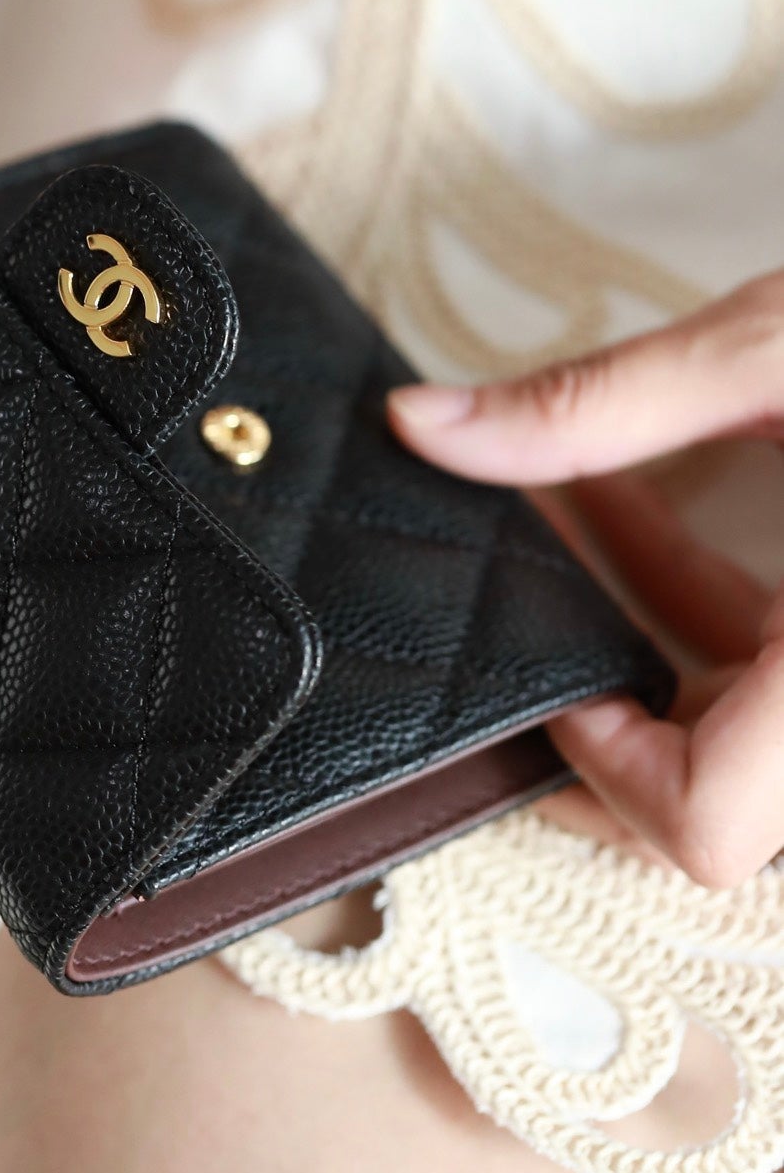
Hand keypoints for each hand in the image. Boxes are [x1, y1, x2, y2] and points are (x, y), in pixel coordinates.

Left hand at [389, 274, 783, 887]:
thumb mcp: (777, 346)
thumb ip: (596, 404)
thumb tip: (423, 426)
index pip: (710, 826)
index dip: (605, 765)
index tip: (556, 664)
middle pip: (730, 795)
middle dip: (619, 701)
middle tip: (540, 599)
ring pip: (760, 733)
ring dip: (657, 636)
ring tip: (580, 510)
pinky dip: (719, 609)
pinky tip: (647, 502)